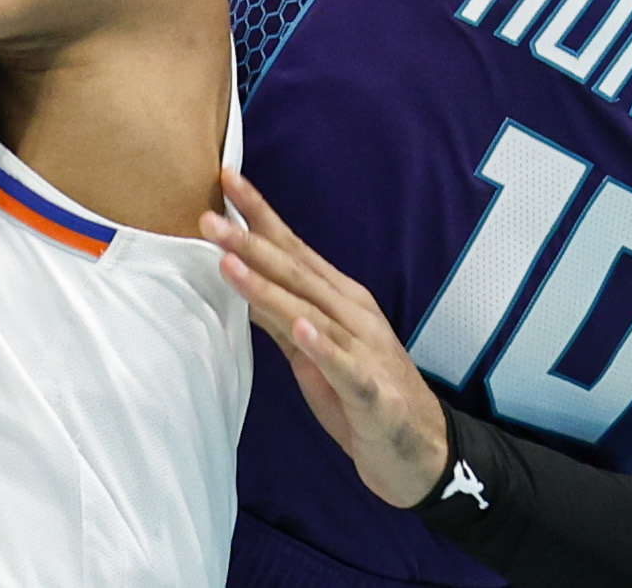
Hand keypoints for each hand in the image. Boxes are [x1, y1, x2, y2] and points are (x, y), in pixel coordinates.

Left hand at [202, 168, 448, 509]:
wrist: (422, 451)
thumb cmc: (362, 396)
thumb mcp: (311, 351)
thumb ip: (279, 316)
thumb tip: (237, 277)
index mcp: (339, 299)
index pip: (292, 249)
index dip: (260, 215)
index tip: (225, 180)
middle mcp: (352, 314)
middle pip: (295, 273)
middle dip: (250, 244)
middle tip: (209, 220)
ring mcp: (364, 350)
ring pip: (309, 312)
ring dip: (269, 288)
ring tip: (232, 264)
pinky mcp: (371, 391)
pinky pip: (343, 365)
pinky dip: (322, 345)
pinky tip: (301, 328)